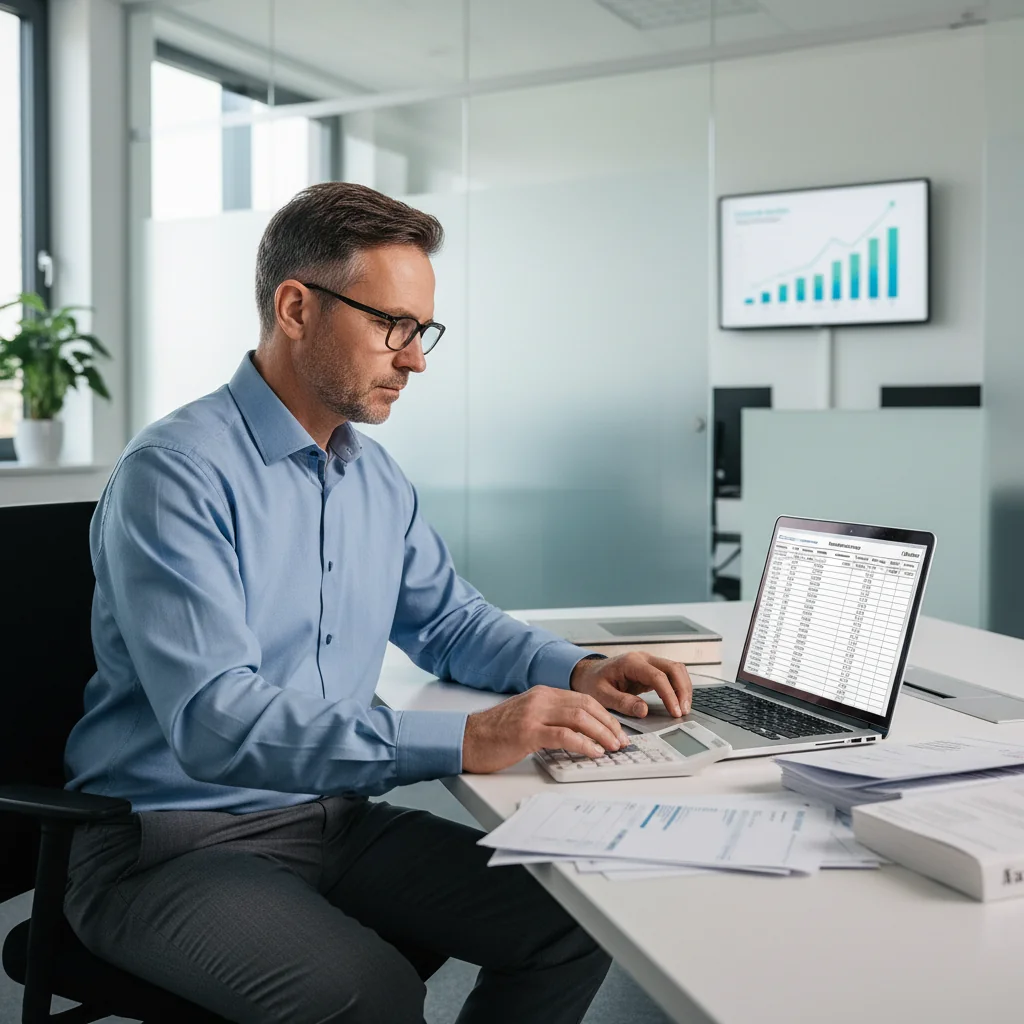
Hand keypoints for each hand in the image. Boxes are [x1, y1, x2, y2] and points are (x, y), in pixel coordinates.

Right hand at [462, 686, 631, 773]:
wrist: (466, 739)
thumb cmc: (494, 734)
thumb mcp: (527, 718)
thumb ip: (550, 719)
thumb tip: (579, 734)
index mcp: (542, 694)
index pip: (583, 699)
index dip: (604, 715)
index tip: (617, 731)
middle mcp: (540, 699)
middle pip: (586, 706)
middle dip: (608, 724)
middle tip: (621, 741)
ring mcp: (533, 714)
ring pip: (579, 718)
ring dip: (601, 734)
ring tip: (612, 748)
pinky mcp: (527, 732)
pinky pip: (563, 735)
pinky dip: (583, 744)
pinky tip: (593, 752)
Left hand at [569, 652, 691, 719]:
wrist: (588, 673)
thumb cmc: (593, 682)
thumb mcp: (601, 695)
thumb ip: (622, 702)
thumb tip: (643, 710)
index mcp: (630, 662)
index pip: (658, 676)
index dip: (669, 694)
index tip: (675, 711)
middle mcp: (643, 659)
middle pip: (673, 668)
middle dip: (682, 690)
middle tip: (684, 711)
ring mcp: (649, 662)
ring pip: (676, 670)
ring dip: (684, 688)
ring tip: (684, 709)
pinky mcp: (651, 670)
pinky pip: (671, 675)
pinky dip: (679, 687)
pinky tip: (679, 702)